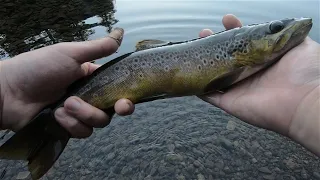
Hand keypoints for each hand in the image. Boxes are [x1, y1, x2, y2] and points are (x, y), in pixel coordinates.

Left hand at [0, 28, 134, 137]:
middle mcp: (88, 97)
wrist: (9, 92)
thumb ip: (96, 48)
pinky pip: (82, 131)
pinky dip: (71, 124)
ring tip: (65, 104)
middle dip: (114, 108)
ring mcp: (78, 114)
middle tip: (118, 106)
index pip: (116, 89)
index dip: (126, 95)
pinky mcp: (68, 127)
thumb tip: (120, 36)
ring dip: (84, 114)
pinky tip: (57, 115)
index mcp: (91, 79)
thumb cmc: (38, 68)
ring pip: (98, 122)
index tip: (127, 100)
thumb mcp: (69, 53)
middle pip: (111, 109)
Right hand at [199, 15, 319, 155]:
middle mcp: (249, 73)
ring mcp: (238, 88)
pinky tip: (189, 74)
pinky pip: (209, 95)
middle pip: (226, 57)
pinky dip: (198, 87)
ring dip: (203, 62)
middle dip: (213, 44)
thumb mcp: (300, 45)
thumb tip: (280, 25)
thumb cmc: (306, 72)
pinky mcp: (229, 102)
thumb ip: (287, 35)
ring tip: (193, 47)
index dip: (234, 30)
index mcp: (264, 59)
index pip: (244, 42)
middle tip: (203, 33)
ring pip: (214, 73)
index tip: (226, 20)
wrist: (304, 101)